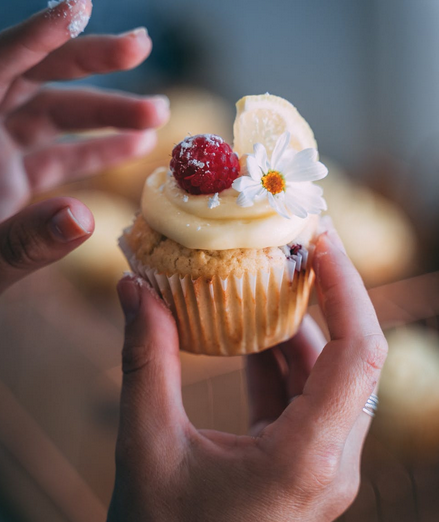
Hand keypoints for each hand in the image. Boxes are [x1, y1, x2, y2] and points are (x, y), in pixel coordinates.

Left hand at [0, 0, 168, 292]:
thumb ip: (28, 240)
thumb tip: (82, 220)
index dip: (37, 36)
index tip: (81, 8)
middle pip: (34, 78)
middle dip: (90, 60)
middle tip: (141, 46)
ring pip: (54, 115)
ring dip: (108, 111)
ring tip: (159, 113)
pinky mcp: (15, 177)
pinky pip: (59, 154)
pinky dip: (97, 150)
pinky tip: (138, 145)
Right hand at [104, 220, 387, 521]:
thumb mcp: (147, 447)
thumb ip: (145, 361)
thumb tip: (137, 290)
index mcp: (306, 458)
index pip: (359, 352)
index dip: (346, 286)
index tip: (319, 238)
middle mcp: (331, 462)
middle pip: (353, 358)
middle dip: (326, 296)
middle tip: (289, 247)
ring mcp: (322, 468)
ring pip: (328, 377)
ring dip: (298, 328)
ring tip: (264, 280)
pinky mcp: (302, 469)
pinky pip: (305, 400)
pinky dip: (281, 361)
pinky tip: (248, 332)